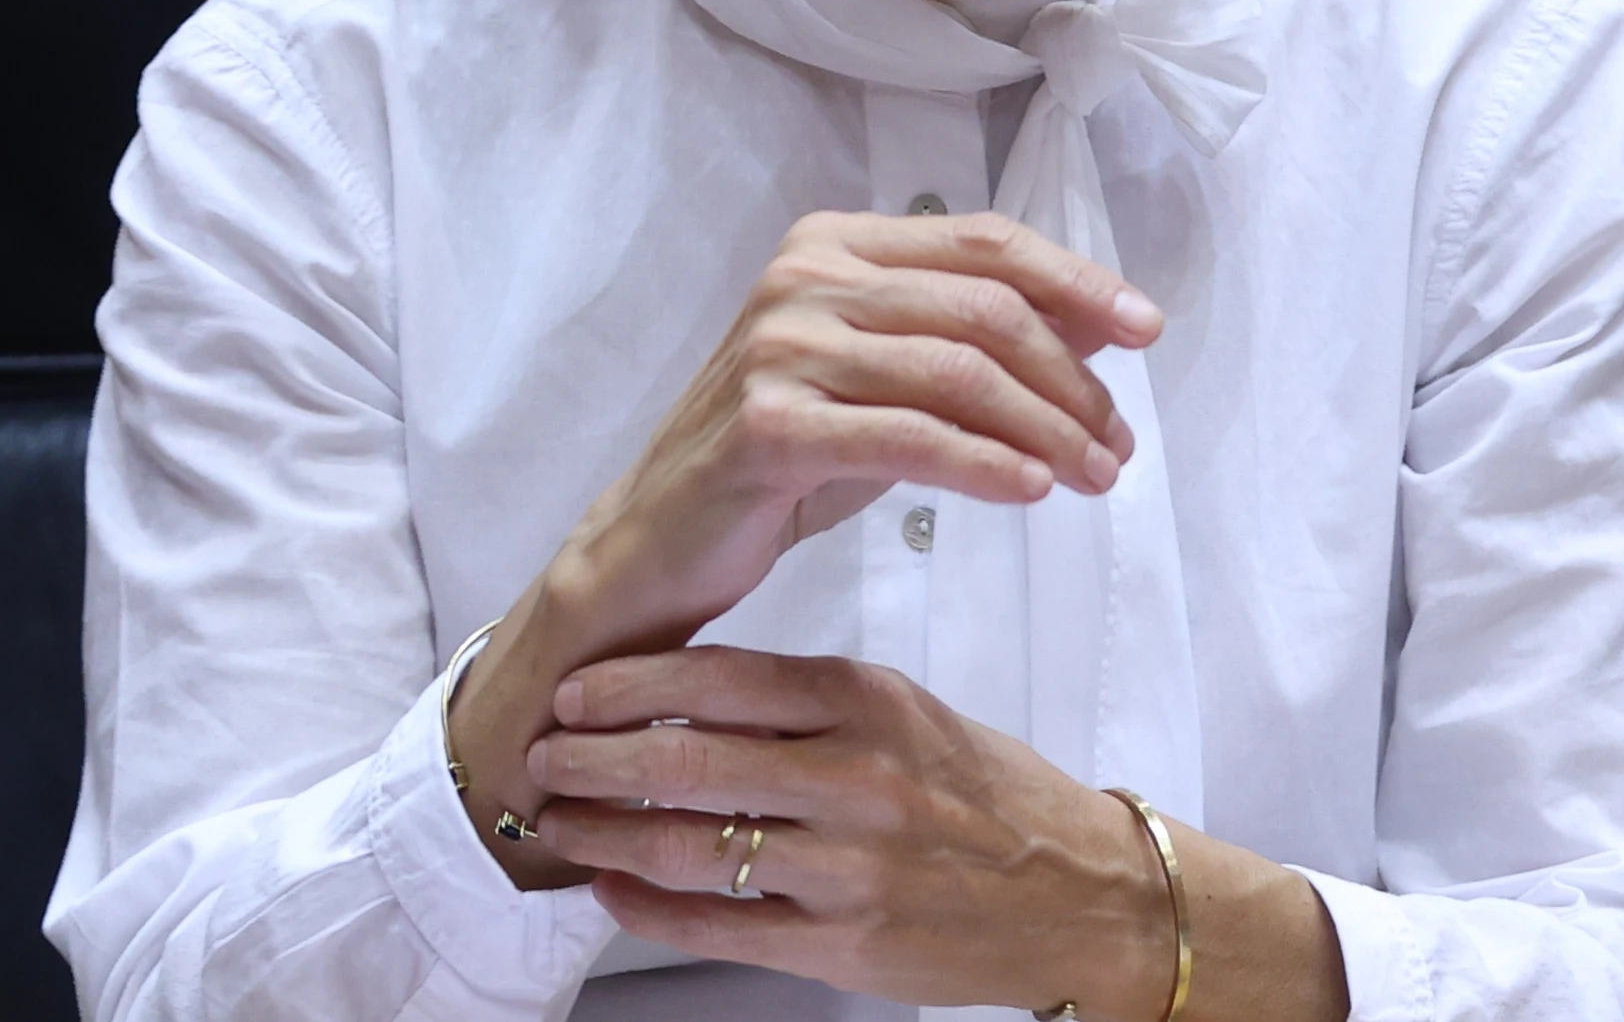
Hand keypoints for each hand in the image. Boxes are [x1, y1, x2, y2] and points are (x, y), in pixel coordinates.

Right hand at [447, 209, 1158, 882]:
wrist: (658, 542)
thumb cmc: (786, 456)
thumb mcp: (892, 381)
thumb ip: (976, 340)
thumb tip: (1103, 322)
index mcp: (835, 242)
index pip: (986, 242)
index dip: (1078, 282)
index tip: (1149, 330)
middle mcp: (803, 278)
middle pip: (985, 310)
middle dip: (1073, 378)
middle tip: (1120, 443)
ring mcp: (778, 348)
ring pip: (959, 374)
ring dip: (1048, 429)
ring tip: (1097, 476)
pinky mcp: (767, 426)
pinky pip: (910, 439)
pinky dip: (986, 464)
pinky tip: (1033, 491)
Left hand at [531, 648, 1343, 1019]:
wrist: (1083, 891)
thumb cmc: (993, 798)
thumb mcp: (917, 718)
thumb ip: (817, 709)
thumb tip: (691, 700)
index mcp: (878, 706)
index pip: (726, 679)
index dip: (633, 684)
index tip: (577, 688)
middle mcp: (860, 780)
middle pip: (689, 762)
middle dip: (595, 759)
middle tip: (541, 755)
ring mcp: (849, 867)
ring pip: (690, 847)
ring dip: (603, 835)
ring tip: (557, 824)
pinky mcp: (842, 943)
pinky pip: (716, 924)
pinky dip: (647, 905)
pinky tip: (610, 888)